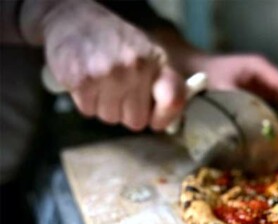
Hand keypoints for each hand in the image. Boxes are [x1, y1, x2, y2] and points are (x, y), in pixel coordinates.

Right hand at [42, 0, 183, 130]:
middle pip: (136, 121)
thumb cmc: (117, 42)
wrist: (74, 19)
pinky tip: (88, 81)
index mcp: (158, 60)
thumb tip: (172, 117)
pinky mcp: (81, 80)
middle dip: (127, 112)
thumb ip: (165, 83)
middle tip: (119, 91)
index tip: (156, 119)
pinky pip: (89, 111)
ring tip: (102, 83)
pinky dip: (86, 101)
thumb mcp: (150, 53)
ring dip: (105, 107)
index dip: (164, 117)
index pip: (173, 100)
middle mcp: (136, 67)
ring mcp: (108, 74)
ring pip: (111, 118)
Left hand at [188, 54, 277, 124]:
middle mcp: (264, 76)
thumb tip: (248, 126)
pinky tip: (277, 136)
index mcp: (260, 68)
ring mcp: (260, 86)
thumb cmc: (206, 73)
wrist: (190, 67)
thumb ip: (236, 103)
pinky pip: (270, 108)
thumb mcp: (221, 87)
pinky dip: (275, 120)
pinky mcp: (254, 97)